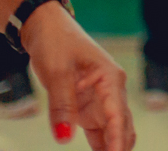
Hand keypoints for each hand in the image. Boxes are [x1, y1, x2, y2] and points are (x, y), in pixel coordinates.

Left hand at [22, 3, 135, 150]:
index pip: (118, 116)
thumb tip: (64, 138)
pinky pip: (99, 132)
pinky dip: (101, 147)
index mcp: (111, 79)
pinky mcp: (88, 107)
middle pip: (122, 127)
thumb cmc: (56, 43)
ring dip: (112, 148)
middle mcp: (111, 92)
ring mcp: (100, 101)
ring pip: (113, 132)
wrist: (45, 29)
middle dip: (119, 148)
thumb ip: (62, 106)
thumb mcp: (57, 72)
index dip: (118, 141)